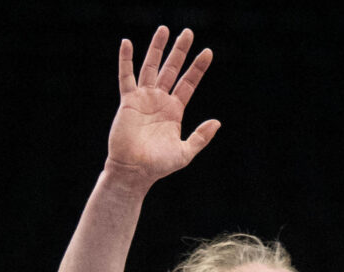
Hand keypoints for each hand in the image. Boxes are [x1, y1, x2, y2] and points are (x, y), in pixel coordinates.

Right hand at [106, 26, 218, 184]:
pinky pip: (126, 76)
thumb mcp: (185, 152)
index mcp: (175, 110)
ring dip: (157, 48)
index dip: (198, 68)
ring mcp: (144, 98)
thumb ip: (201, 137)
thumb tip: (217, 122)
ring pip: (151, 67)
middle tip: (188, 32)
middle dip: (180, 51)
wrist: (135, 170)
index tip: (207, 52)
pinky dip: (125, 59)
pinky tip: (127, 42)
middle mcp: (160, 100)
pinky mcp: (128, 100)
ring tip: (164, 29)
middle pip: (172, 69)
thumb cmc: (159, 165)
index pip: (188, 83)